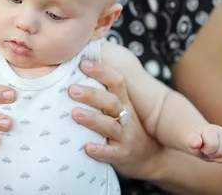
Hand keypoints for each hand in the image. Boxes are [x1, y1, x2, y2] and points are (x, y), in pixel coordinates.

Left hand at [69, 59, 163, 179]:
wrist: (150, 158)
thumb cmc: (125, 128)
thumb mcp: (120, 109)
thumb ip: (103, 94)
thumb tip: (79, 68)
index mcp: (124, 102)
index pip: (116, 81)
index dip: (101, 71)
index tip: (83, 63)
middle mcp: (126, 117)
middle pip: (111, 102)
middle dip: (91, 94)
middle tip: (71, 89)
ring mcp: (125, 137)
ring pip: (110, 126)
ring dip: (92, 119)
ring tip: (75, 113)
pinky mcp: (122, 156)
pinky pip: (111, 153)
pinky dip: (99, 150)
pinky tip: (86, 147)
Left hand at [187, 125, 221, 171]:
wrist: (200, 138)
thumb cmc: (195, 140)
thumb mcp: (190, 140)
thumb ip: (192, 141)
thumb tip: (196, 144)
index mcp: (212, 129)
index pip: (213, 144)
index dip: (206, 150)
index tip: (201, 148)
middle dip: (213, 155)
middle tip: (206, 152)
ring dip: (220, 160)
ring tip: (213, 156)